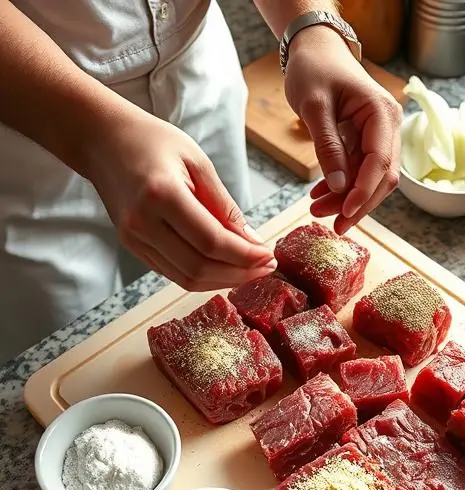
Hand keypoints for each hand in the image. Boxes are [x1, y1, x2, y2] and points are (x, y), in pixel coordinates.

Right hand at [83, 108, 275, 291]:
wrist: (101, 139)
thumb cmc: (152, 142)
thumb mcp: (198, 161)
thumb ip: (225, 204)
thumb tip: (252, 241)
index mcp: (161, 195)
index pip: (212, 241)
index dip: (245, 256)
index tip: (269, 256)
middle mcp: (143, 223)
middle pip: (200, 267)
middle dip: (240, 273)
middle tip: (267, 267)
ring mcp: (134, 239)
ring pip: (187, 279)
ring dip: (224, 280)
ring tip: (251, 270)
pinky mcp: (133, 246)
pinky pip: (174, 274)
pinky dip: (204, 276)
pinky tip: (226, 268)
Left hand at [284, 25, 402, 234]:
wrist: (314, 49)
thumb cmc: (314, 68)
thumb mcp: (314, 106)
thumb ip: (328, 147)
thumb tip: (339, 187)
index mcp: (382, 113)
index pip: (381, 162)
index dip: (364, 192)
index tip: (344, 213)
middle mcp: (388, 127)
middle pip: (382, 178)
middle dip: (357, 203)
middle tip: (331, 224)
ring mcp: (380, 136)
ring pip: (371, 180)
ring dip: (347, 200)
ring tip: (316, 210)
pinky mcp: (367, 143)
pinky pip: (359, 172)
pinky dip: (342, 188)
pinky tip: (320, 197)